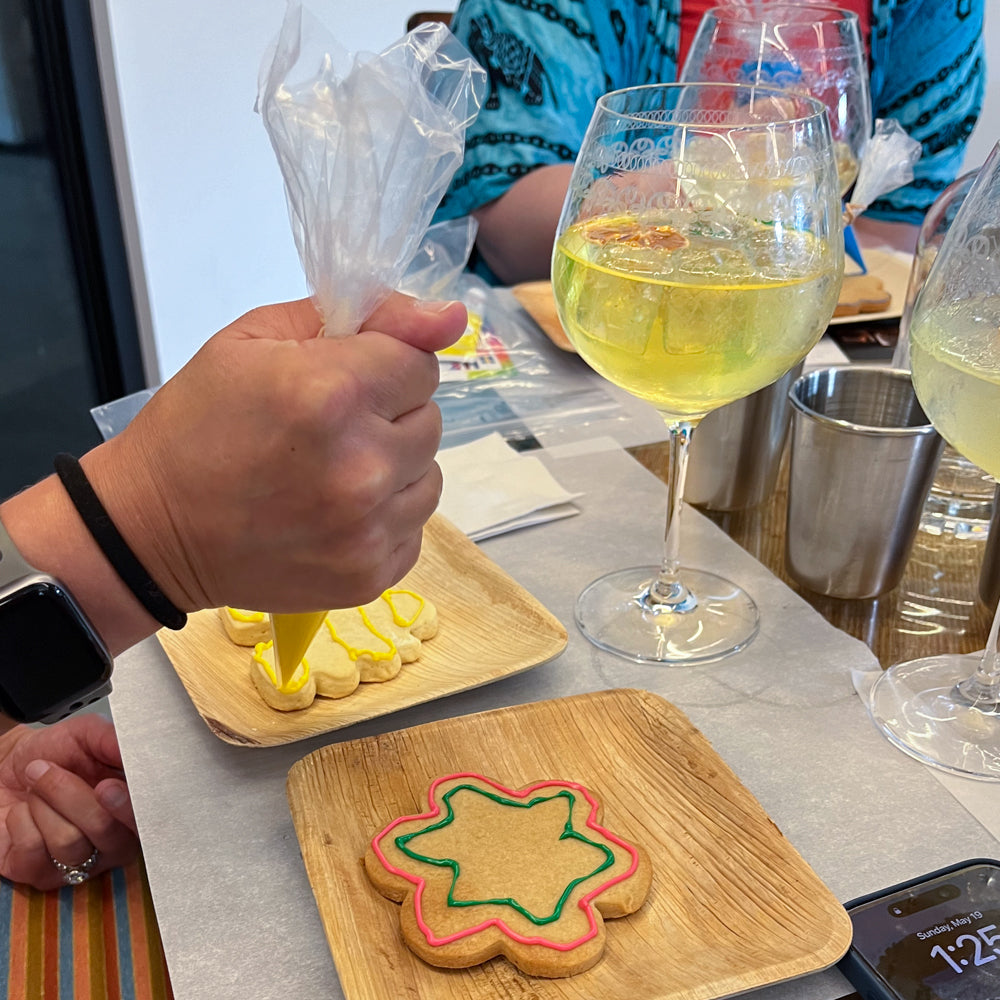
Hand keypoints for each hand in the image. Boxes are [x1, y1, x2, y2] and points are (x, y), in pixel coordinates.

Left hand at [0, 715, 137, 889]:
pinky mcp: (40, 876)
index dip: (128, 807)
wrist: (9, 766)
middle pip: (104, 828)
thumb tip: (135, 749)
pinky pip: (33, 851)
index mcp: (134, 808)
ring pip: (68, 841)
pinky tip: (24, 812)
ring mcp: (79, 863)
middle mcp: (114, 841)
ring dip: (43, 804)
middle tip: (47, 769)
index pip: (146, 820)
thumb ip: (113, 740)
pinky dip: (22, 821)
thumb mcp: (86, 734)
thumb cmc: (55, 752)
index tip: (107, 786)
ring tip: (35, 790)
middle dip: (70, 793)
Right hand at [90, 293, 466, 615]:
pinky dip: (385, 516)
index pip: (421, 363)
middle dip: (389, 414)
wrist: (152, 531)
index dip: (384, 365)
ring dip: (394, 467)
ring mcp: (369, 528)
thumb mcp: (257, 340)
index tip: (348, 379)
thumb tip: (450, 317)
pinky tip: (335, 513)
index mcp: (331, 393)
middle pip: (430, 419)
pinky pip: (415, 526)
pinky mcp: (371, 574)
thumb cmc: (199, 425)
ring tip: (332, 473)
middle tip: (329, 430)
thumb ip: (363, 317)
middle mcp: (362, 465)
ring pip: (430, 475)